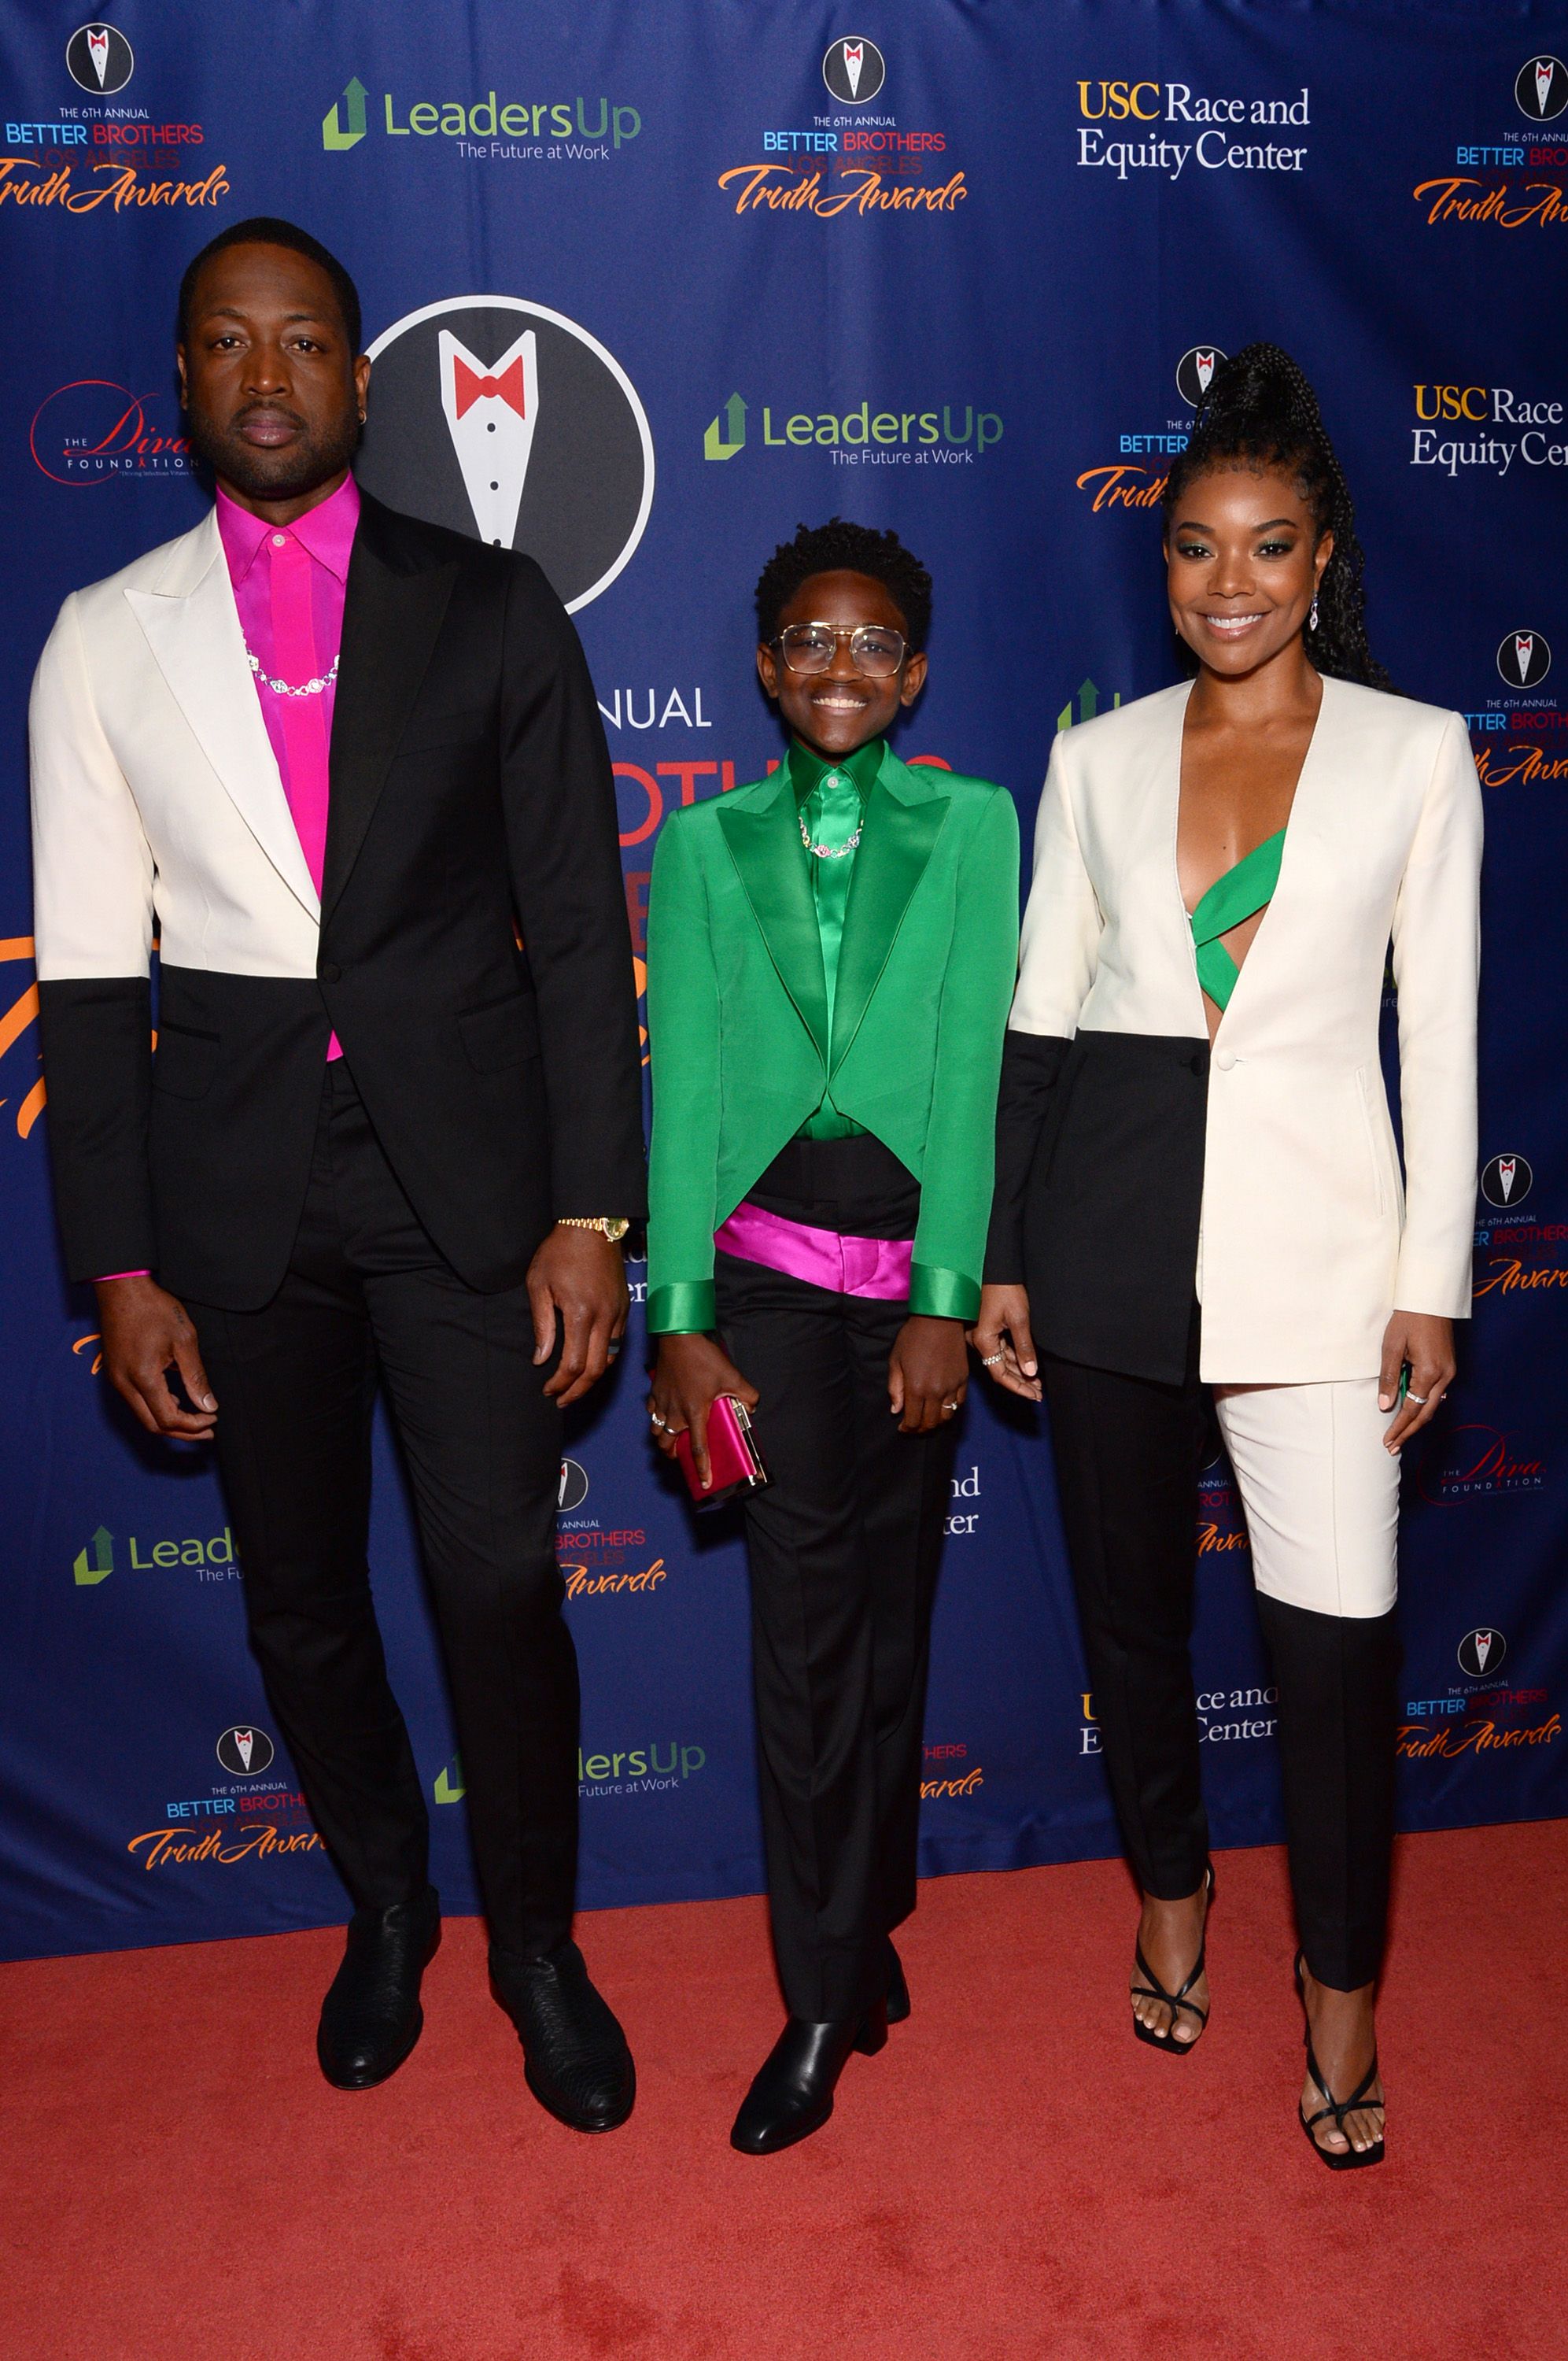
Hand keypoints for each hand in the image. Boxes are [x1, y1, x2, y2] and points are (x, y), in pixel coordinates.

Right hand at [94, 1275, 217, 1440]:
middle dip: (182, 1432)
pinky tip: (175, 1398)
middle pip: (153, 1425)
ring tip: (195, 1417)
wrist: (121, 1289)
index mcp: (143, 1378)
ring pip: (142, 1415)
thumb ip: (196, 1377)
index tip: (213, 1418)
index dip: (193, 1425)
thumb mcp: (184, 1341)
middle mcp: (124, 1384)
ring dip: (168, 1421)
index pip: (169, 1419)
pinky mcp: (114, 1372)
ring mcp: (115, 1380)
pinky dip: (156, 1407)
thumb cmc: (154, 1309)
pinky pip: (135, 1401)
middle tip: (207, 1431)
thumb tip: (208, 1406)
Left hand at [525, 1225, 628, 1405]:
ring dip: (592, 1378)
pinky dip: (603, 1359)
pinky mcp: (625, 1307)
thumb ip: (542, 1325)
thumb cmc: (560, 1252)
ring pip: (609, 1359)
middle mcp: (605, 1318)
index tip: (547, 1389)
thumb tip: (541, 1359)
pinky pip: (617, 1343)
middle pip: (595, 1370)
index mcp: (581, 1314)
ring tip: (574, 1387)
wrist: (592, 1226)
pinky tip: (589, 1361)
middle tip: (561, 1400)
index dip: (559, 1384)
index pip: (573, 1365)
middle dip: (577, 1391)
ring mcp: (619, 1313)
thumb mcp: (539, 1286)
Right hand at [648, 1333, 757, 1491]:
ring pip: (656, 1432)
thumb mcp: (732, 1375)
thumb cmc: (704, 1357)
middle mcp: (675, 1413)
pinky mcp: (654, 1392)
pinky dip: (656, 1418)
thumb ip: (747, 1394)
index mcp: (695, 1413)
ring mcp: (661, 1404)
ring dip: (663, 1440)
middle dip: (674, 1456)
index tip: (705, 1482)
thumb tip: (752, 1406)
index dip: (702, 1468)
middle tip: (682, 1457)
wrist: (678, 1337)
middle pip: (668, 1446)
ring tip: (672, 1439)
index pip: (698, 1448)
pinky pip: (651, 1412)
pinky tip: (663, 1414)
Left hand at [888, 1314, 968, 1433]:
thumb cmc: (913, 1337)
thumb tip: (896, 1411)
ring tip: (928, 1417)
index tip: (902, 1428)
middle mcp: (936, 1391)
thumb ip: (895, 1388)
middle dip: (920, 1429)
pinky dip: (950, 1408)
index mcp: (916, 1388)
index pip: (913, 1421)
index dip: (907, 1428)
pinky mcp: (964, 1380)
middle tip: (913, 1426)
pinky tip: (942, 1405)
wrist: (939, 1319)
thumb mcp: (896, 1361)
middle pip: (931, 1423)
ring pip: (947, 1416)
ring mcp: (952, 1386)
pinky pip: (959, 1403)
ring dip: (936, 1421)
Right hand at [969, 1283, 1040, 1401]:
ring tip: (1036, 1382)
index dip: (1018, 1387)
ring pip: (1000, 1361)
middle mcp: (979, 1341)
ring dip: (1018, 1371)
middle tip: (1038, 1393)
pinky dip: (1014, 1359)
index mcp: (983, 1341)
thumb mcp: (1019, 1319)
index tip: (1034, 1395)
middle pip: (1000, 1370)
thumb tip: (1030, 1372)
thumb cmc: (1005, 1290)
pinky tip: (1026, 1365)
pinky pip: (1000, 1350)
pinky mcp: (986, 1330)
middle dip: (1020, 1382)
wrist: (996, 1267)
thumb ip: (1024, 1347)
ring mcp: (981, 1336)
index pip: (1000, 1374)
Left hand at [1378, 1309, 1455, 1452]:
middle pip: (1426, 1413)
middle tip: (1392, 1447)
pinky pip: (1436, 1393)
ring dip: (1416, 1420)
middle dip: (1409, 1431)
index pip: (1412, 1409)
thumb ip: (1389, 1378)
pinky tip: (1412, 1412)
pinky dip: (1423, 1405)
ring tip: (1399, 1434)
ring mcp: (1450, 1371)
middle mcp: (1445, 1376)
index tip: (1388, 1442)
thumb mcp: (1392, 1347)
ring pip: (1433, 1404)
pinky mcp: (1449, 1366)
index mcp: (1430, 1372)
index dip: (1399, 1428)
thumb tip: (1384, 1406)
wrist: (1430, 1299)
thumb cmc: (1408, 1319)